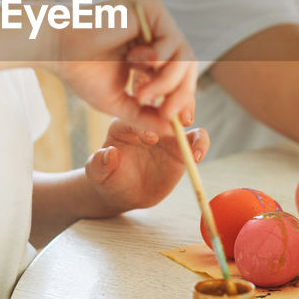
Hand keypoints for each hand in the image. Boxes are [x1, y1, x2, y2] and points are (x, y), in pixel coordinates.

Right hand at [44, 0, 196, 136]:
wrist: (57, 47)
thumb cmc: (80, 71)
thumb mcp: (118, 100)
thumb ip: (145, 115)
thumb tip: (173, 131)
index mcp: (150, 49)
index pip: (179, 73)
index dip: (185, 97)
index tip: (184, 121)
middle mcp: (156, 30)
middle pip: (188, 66)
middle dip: (180, 95)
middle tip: (166, 115)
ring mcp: (155, 17)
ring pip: (185, 56)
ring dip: (166, 82)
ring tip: (140, 94)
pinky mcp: (151, 6)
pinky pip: (173, 40)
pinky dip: (158, 60)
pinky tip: (133, 62)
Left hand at [84, 118, 208, 214]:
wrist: (123, 192)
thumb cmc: (107, 178)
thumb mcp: (98, 173)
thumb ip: (99, 164)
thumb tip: (109, 154)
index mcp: (124, 123)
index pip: (136, 116)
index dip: (144, 125)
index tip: (151, 139)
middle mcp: (147, 122)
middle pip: (163, 106)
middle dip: (171, 110)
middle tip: (178, 126)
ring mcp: (166, 133)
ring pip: (183, 116)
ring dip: (190, 121)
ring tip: (191, 141)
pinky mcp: (180, 147)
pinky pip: (196, 139)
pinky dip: (201, 144)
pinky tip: (197, 157)